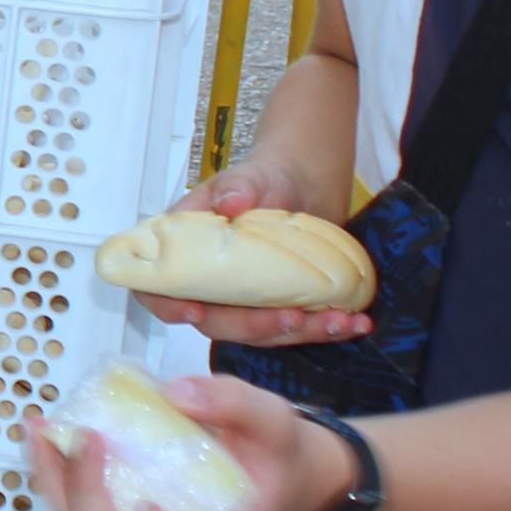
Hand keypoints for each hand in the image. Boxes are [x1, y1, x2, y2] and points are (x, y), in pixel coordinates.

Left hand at [19, 372, 330, 510]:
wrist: (261, 463)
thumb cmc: (269, 452)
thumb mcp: (271, 420)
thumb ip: (233, 405)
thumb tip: (175, 392)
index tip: (149, 508)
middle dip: (89, 497)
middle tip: (86, 437)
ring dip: (54, 482)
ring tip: (42, 428)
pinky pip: (73, 503)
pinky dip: (51, 468)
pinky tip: (40, 428)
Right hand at [129, 157, 378, 349]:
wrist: (308, 183)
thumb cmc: (266, 176)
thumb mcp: (249, 176)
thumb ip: (237, 188)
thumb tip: (232, 204)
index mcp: (185, 250)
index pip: (156, 286)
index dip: (167, 305)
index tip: (194, 311)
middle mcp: (210, 283)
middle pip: (215, 321)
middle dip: (254, 327)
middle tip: (291, 318)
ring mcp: (246, 300)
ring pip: (260, 332)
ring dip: (299, 333)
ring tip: (338, 321)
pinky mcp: (280, 307)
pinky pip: (295, 328)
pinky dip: (326, 330)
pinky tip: (354, 323)